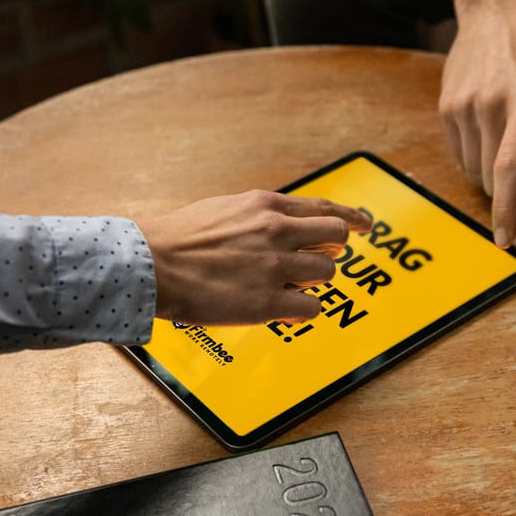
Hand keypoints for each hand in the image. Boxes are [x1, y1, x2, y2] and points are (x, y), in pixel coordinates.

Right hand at [138, 190, 371, 325]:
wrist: (151, 265)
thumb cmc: (179, 238)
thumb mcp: (225, 209)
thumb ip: (259, 214)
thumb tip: (282, 222)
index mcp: (265, 206)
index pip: (324, 208)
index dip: (350, 217)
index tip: (365, 224)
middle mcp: (276, 232)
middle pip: (336, 238)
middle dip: (332, 250)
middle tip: (320, 260)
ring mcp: (274, 267)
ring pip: (326, 273)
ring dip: (313, 282)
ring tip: (288, 287)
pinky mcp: (266, 302)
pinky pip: (310, 308)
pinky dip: (302, 310)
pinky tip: (283, 309)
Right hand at [442, 0, 515, 247]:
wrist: (496, 13)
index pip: (511, 169)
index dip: (508, 210)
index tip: (504, 239)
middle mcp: (492, 106)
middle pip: (490, 177)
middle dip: (506, 190)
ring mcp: (463, 106)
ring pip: (471, 169)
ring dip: (489, 173)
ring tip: (503, 145)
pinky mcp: (445, 106)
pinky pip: (457, 152)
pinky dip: (473, 155)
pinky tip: (485, 131)